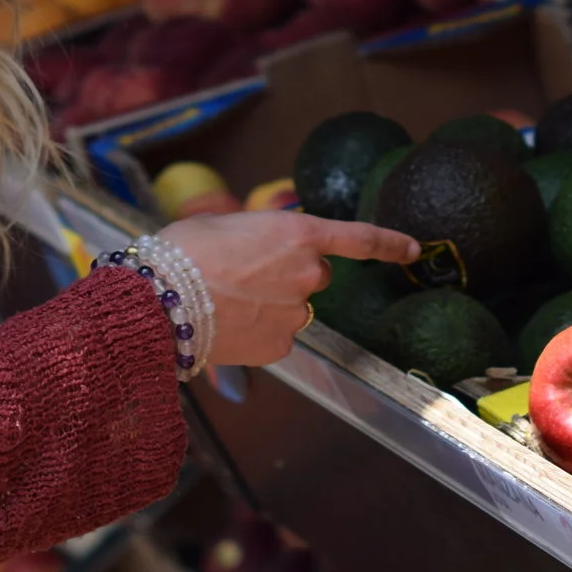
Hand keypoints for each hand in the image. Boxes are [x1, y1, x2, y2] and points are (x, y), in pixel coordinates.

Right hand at [159, 212, 419, 368]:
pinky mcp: (280, 346)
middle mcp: (307, 274)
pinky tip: (228, 324)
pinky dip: (258, 331)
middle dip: (290, 274)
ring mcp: (296, 314)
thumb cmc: (183, 251)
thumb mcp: (226, 225)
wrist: (158, 301)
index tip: (413, 250)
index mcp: (297, 234)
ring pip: (292, 307)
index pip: (358, 239)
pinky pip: (277, 336)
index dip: (389, 243)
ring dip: (270, 304)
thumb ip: (260, 237)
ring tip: (225, 299)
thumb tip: (264, 251)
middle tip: (244, 273)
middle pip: (314, 274)